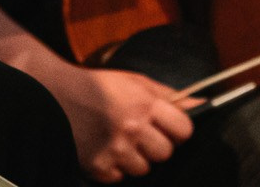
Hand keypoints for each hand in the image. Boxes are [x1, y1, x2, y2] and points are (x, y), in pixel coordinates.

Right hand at [50, 64, 195, 180]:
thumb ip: (172, 96)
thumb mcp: (137, 82)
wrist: (55, 95)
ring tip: (120, 140)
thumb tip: (204, 102)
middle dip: (157, 145)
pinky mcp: (98, 167)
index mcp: (145, 104)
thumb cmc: (100, 87)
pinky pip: (120, 177)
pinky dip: (115, 167)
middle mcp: (132, 128)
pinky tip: (105, 149)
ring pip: (144, 168)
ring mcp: (115, 150)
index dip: (178, 129)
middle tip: (141, 134)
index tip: (169, 127)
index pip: (184, 130)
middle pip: (166, 153)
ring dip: (136, 158)